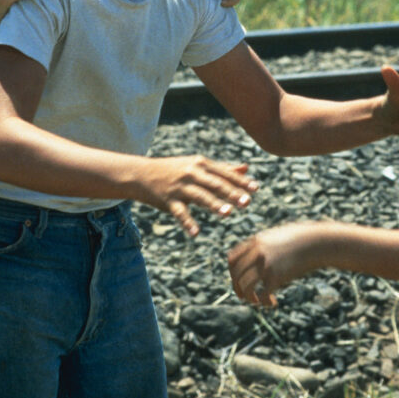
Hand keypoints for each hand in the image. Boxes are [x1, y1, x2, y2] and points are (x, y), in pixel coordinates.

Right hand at [136, 155, 257, 236]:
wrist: (142, 174)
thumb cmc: (175, 170)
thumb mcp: (197, 165)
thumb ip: (222, 168)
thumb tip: (246, 169)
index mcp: (201, 164)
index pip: (224, 173)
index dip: (240, 181)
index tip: (256, 188)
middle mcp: (191, 173)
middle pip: (215, 184)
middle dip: (232, 193)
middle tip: (247, 202)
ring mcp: (180, 187)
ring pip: (200, 196)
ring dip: (214, 204)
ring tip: (228, 213)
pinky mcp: (168, 200)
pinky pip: (180, 213)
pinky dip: (188, 223)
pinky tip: (196, 233)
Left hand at [227, 223, 318, 307]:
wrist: (318, 242)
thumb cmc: (303, 239)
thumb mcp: (279, 237)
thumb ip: (266, 245)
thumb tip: (260, 256)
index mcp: (256, 242)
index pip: (232, 259)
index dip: (232, 273)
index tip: (238, 280)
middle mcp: (257, 252)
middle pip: (236, 274)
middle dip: (237, 288)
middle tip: (244, 296)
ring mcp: (266, 264)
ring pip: (245, 286)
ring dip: (248, 297)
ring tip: (256, 302)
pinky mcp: (276, 276)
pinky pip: (262, 294)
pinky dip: (264, 302)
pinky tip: (273, 303)